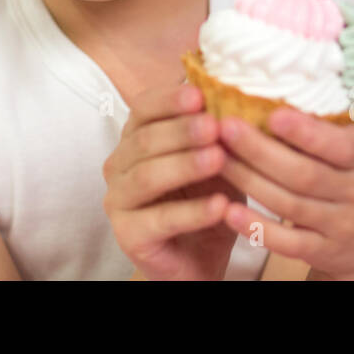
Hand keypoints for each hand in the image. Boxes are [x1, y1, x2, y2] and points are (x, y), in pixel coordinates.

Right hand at [103, 84, 247, 279]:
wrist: (198, 259)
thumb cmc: (205, 199)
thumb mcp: (217, 159)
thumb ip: (218, 132)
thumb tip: (236, 95)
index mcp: (135, 138)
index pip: (143, 108)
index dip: (169, 100)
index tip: (200, 94)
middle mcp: (119, 165)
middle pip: (145, 140)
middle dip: (181, 131)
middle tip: (215, 126)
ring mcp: (118, 201)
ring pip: (148, 177)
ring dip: (185, 165)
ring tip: (219, 159)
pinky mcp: (128, 236)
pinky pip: (160, 220)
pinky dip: (192, 212)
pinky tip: (220, 205)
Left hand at [215, 108, 353, 279]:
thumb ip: (330, 120)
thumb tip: (275, 82)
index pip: (340, 145)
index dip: (305, 133)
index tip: (271, 116)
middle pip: (305, 175)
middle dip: (260, 151)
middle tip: (224, 128)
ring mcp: (345, 226)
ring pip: (290, 205)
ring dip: (248, 181)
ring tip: (214, 157)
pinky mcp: (326, 252)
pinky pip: (288, 243)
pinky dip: (257, 228)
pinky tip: (229, 210)